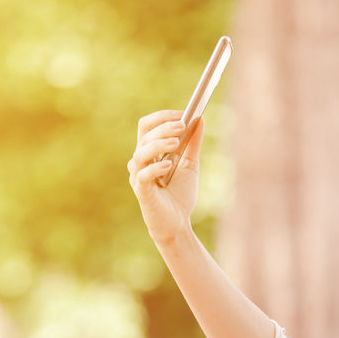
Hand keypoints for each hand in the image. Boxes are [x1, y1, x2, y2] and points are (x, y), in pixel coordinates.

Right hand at [127, 111, 203, 244]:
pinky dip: (155, 168)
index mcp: (149, 151)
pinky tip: (168, 165)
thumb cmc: (180, 195)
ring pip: (141, 152)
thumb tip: (200, 119)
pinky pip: (143, 175)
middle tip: (182, 125)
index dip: (163, 117)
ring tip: (176, 143)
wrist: (178, 224)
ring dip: (159, 144)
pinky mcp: (141, 191)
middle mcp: (140, 160)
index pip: (148, 125)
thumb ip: (193, 143)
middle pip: (144, 134)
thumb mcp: (190, 164)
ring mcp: (138, 175)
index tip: (183, 114)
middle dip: (163, 127)